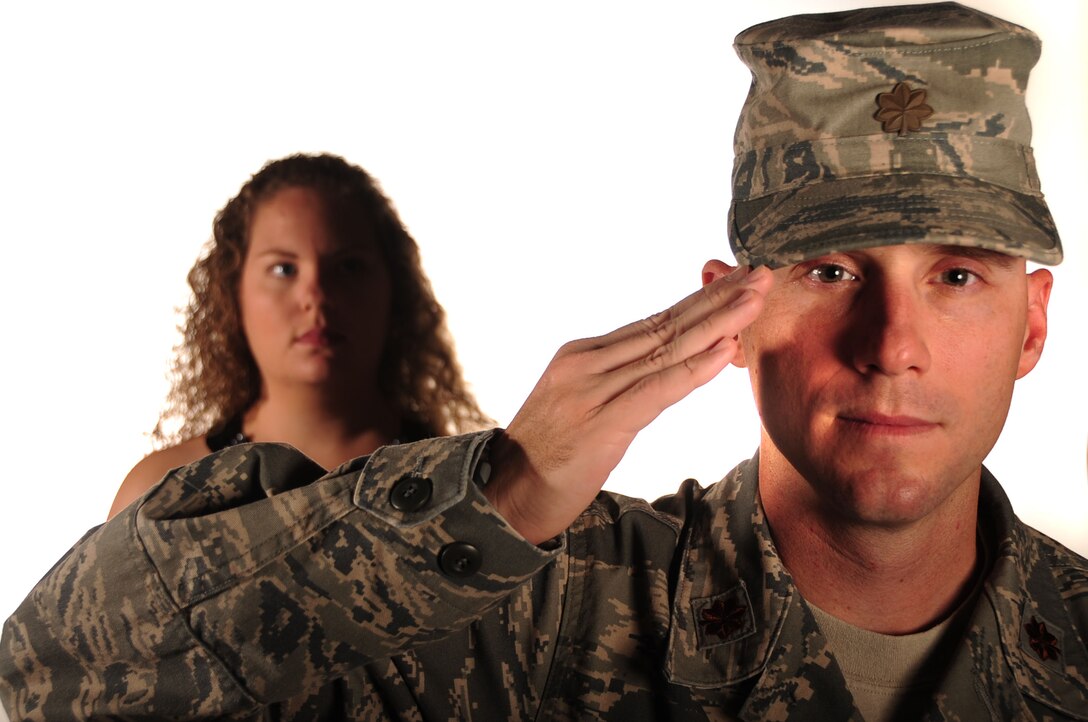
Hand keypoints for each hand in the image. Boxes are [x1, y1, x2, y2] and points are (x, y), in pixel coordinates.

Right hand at [485, 264, 773, 542]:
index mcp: (582, 355)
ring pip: (668, 349)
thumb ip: (614, 383)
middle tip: (762, 274)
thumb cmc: (543, 456)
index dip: (700, 301)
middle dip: (719, 299)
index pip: (653, 321)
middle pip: (666, 325)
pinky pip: (658, 390)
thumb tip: (661, 368)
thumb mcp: (577, 407)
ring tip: (756, 299)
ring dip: (719, 323)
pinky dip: (695, 368)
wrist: (501, 494)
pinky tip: (726, 350)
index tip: (739, 281)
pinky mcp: (603, 423)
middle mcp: (588, 363)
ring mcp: (594, 390)